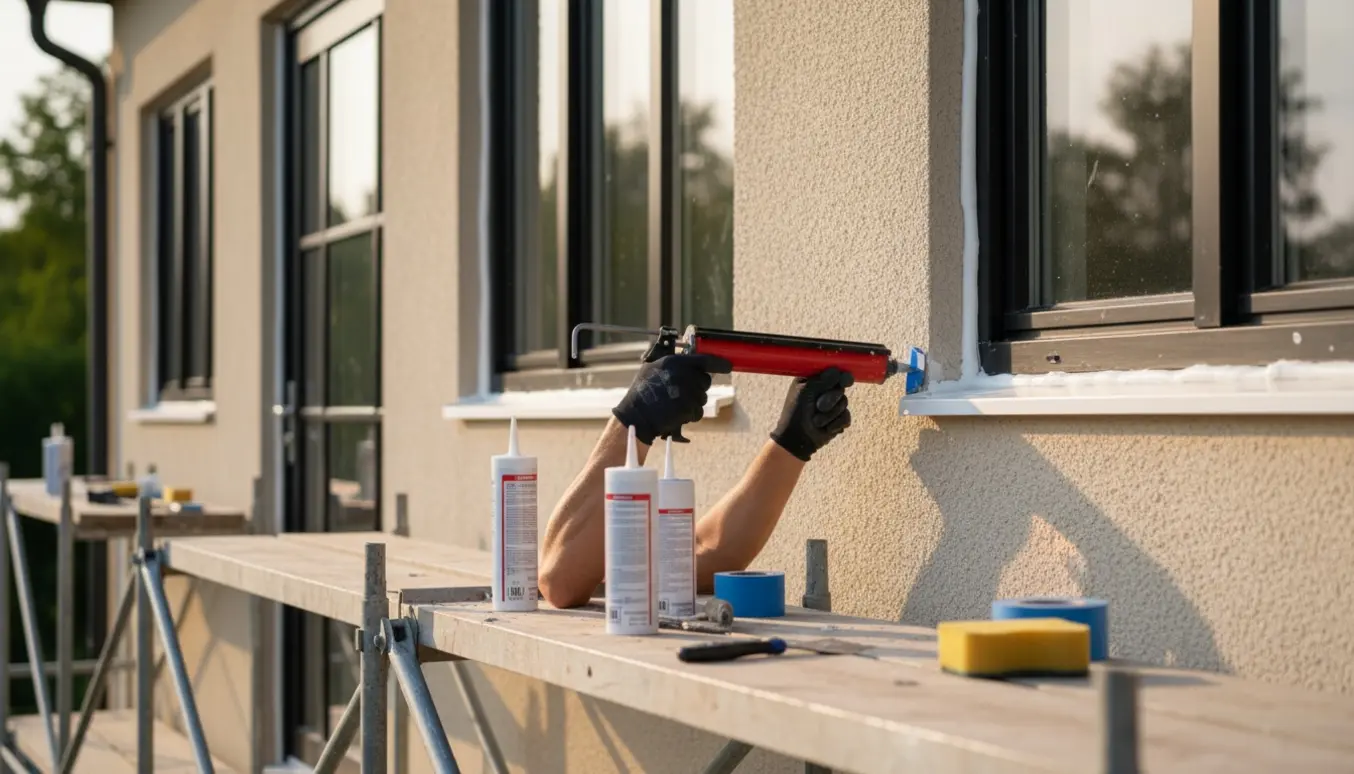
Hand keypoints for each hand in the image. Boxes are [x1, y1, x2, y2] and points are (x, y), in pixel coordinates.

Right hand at [613, 354, 732, 443]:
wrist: (637, 415)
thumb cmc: (642, 391)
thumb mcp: (652, 366)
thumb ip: (672, 361)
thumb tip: (689, 357)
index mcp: (675, 362)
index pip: (706, 360)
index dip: (720, 363)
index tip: (729, 366)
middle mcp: (684, 376)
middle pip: (705, 380)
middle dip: (698, 385)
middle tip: (683, 390)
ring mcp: (687, 393)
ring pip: (702, 397)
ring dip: (693, 401)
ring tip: (675, 403)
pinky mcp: (688, 409)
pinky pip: (698, 411)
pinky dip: (691, 413)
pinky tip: (677, 412)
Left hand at [770, 367, 853, 460]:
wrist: (797, 439)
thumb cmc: (795, 413)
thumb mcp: (805, 392)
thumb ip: (822, 381)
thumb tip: (837, 371)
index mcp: (814, 380)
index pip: (833, 373)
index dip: (841, 376)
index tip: (844, 381)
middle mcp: (824, 391)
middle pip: (841, 388)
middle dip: (831, 399)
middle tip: (819, 407)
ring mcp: (832, 405)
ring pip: (844, 402)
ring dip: (830, 414)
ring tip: (816, 421)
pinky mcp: (838, 419)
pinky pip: (846, 417)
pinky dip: (836, 424)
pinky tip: (826, 429)